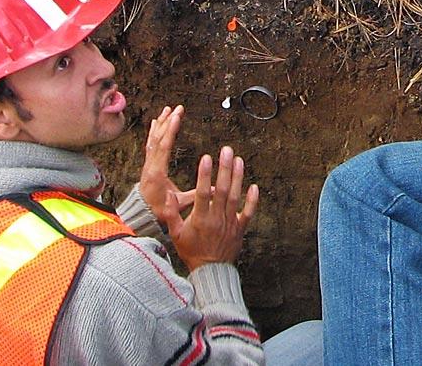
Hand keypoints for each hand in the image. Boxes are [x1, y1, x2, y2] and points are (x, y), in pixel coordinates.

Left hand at [139, 105, 192, 224]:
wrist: (140, 215)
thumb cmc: (158, 211)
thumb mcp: (179, 204)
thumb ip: (195, 196)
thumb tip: (214, 190)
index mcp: (157, 172)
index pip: (164, 147)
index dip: (170, 131)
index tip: (176, 117)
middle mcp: (151, 165)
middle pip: (159, 138)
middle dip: (168, 122)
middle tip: (177, 109)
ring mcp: (148, 164)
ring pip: (153, 139)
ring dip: (161, 123)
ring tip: (168, 110)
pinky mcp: (148, 164)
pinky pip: (151, 143)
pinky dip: (154, 130)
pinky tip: (157, 122)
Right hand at [165, 145, 259, 272]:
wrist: (210, 271)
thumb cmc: (190, 251)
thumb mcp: (176, 234)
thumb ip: (171, 214)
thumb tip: (167, 196)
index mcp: (200, 218)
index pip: (203, 192)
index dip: (205, 174)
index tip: (207, 157)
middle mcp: (216, 219)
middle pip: (222, 189)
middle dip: (224, 168)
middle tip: (226, 149)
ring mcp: (230, 223)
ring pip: (235, 197)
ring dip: (238, 177)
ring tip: (238, 159)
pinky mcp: (240, 229)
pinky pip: (248, 213)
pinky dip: (252, 200)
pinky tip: (254, 186)